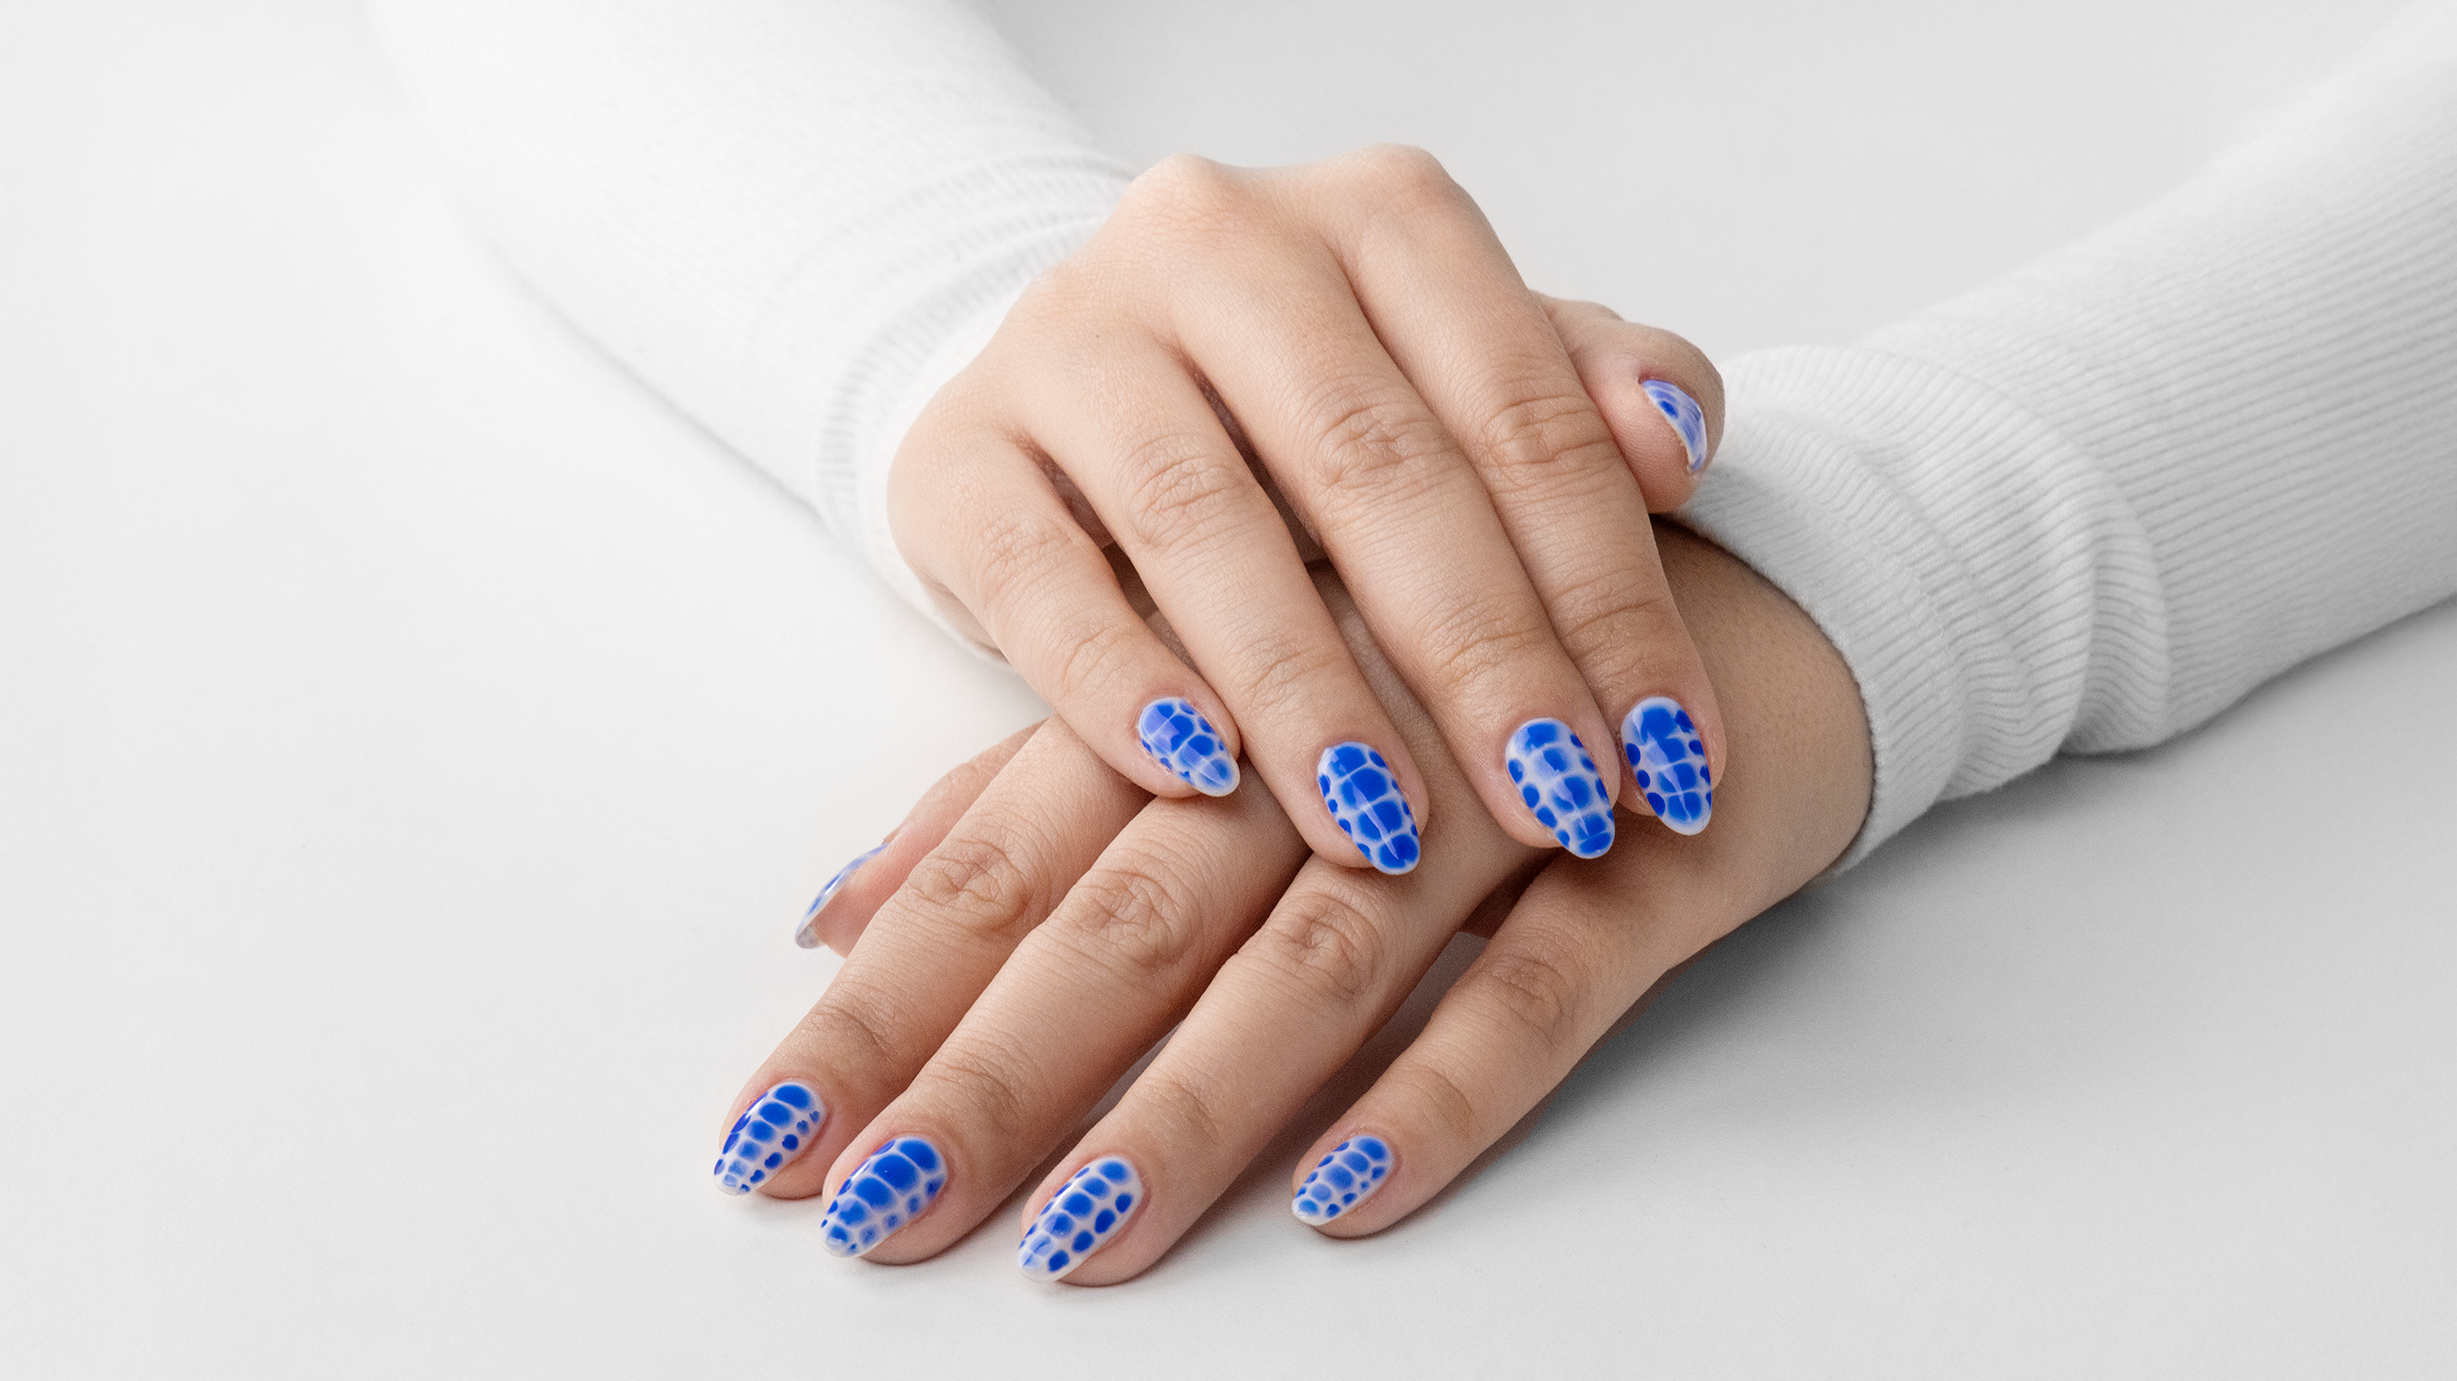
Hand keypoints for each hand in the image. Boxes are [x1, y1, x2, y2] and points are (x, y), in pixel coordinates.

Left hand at [719, 525, 1868, 1282]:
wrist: (1743, 576)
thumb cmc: (1447, 647)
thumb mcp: (1230, 691)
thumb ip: (1040, 782)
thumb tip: (837, 908)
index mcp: (1218, 677)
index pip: (1016, 846)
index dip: (895, 993)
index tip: (776, 1134)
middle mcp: (1334, 730)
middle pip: (1138, 908)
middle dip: (1001, 1069)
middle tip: (879, 1209)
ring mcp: (1495, 790)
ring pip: (1323, 952)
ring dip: (1196, 1102)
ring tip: (1079, 1240)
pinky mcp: (1650, 853)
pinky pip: (1548, 981)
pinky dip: (1449, 1083)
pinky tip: (1348, 1192)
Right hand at [888, 145, 1729, 878]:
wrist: (1083, 396)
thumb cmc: (1316, 414)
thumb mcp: (1469, 383)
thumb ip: (1588, 399)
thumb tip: (1678, 441)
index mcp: (1379, 216)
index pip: (1523, 411)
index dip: (1609, 596)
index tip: (1674, 758)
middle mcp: (1219, 244)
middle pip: (1375, 463)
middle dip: (1482, 658)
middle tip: (1559, 806)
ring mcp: (1071, 337)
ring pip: (1203, 520)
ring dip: (1309, 692)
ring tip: (1388, 830)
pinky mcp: (956, 451)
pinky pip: (1035, 574)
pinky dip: (1118, 680)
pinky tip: (1197, 776)